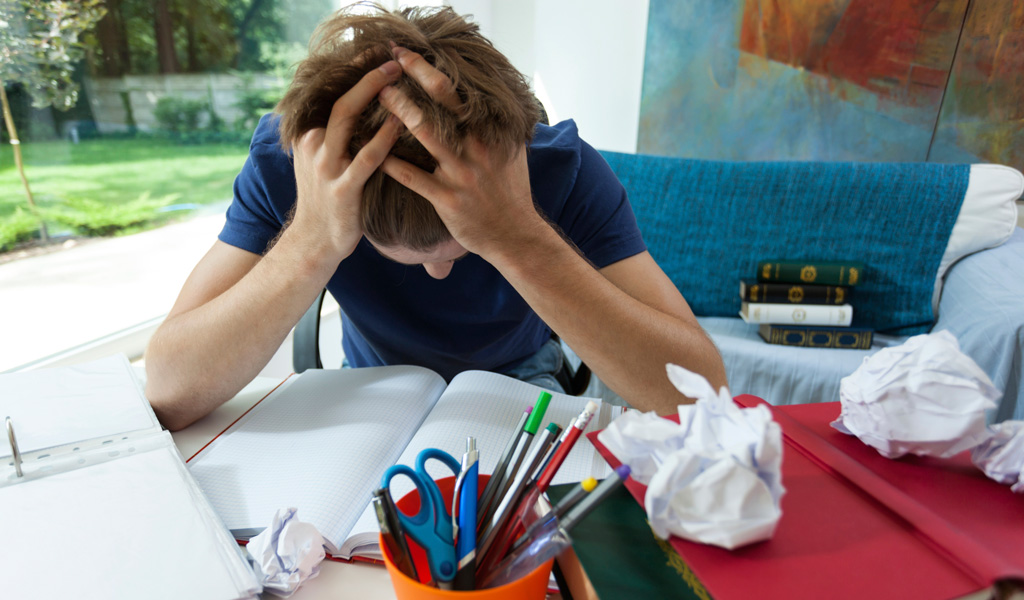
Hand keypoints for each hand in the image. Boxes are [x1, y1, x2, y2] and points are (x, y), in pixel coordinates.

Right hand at [290, 60, 403, 260]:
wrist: (314, 242)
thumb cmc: (327, 199)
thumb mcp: (321, 162)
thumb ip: (334, 136)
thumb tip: (358, 109)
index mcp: (308, 136)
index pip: (331, 96)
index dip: (353, 73)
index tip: (374, 54)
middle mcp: (313, 146)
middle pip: (340, 100)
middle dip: (367, 77)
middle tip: (392, 61)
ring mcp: (326, 167)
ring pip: (347, 119)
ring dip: (373, 95)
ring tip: (397, 78)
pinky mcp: (343, 189)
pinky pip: (366, 158)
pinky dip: (383, 138)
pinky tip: (398, 124)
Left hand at [378, 47, 547, 258]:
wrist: (515, 235)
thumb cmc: (511, 191)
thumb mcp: (512, 151)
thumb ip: (500, 125)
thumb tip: (494, 98)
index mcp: (490, 132)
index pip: (458, 91)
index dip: (428, 69)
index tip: (406, 54)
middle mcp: (476, 147)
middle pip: (441, 101)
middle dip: (412, 77)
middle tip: (386, 62)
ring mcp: (461, 173)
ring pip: (424, 133)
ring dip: (397, 110)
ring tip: (377, 95)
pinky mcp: (447, 199)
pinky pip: (411, 176)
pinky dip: (389, 162)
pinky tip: (369, 150)